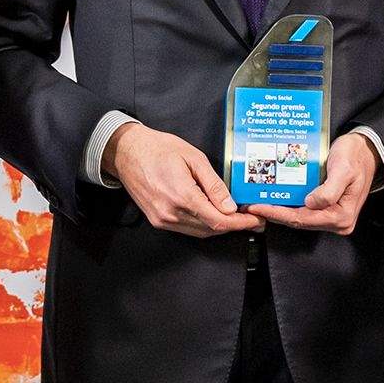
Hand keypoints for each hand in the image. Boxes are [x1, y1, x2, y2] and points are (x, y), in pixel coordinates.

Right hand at [104, 122, 261, 237]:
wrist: (127, 152)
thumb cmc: (159, 149)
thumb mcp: (194, 158)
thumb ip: (214, 185)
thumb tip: (231, 206)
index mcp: (182, 195)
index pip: (219, 220)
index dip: (241, 223)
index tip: (256, 220)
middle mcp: (171, 213)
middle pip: (211, 229)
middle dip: (234, 226)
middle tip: (252, 219)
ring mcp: (162, 219)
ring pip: (200, 232)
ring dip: (220, 227)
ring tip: (236, 217)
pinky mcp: (157, 221)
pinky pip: (187, 229)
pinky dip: (204, 225)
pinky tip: (214, 216)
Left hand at [248, 133, 378, 235]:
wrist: (364, 151)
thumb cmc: (355, 158)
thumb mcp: (344, 170)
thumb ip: (329, 190)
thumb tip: (311, 203)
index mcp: (341, 216)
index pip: (303, 219)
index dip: (278, 214)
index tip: (259, 207)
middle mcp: (336, 220)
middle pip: (298, 221)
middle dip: (274, 214)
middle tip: (251, 206)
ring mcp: (331, 216)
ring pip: (299, 217)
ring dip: (279, 211)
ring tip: (258, 203)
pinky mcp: (326, 208)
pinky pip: (303, 210)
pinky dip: (288, 205)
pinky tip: (274, 198)